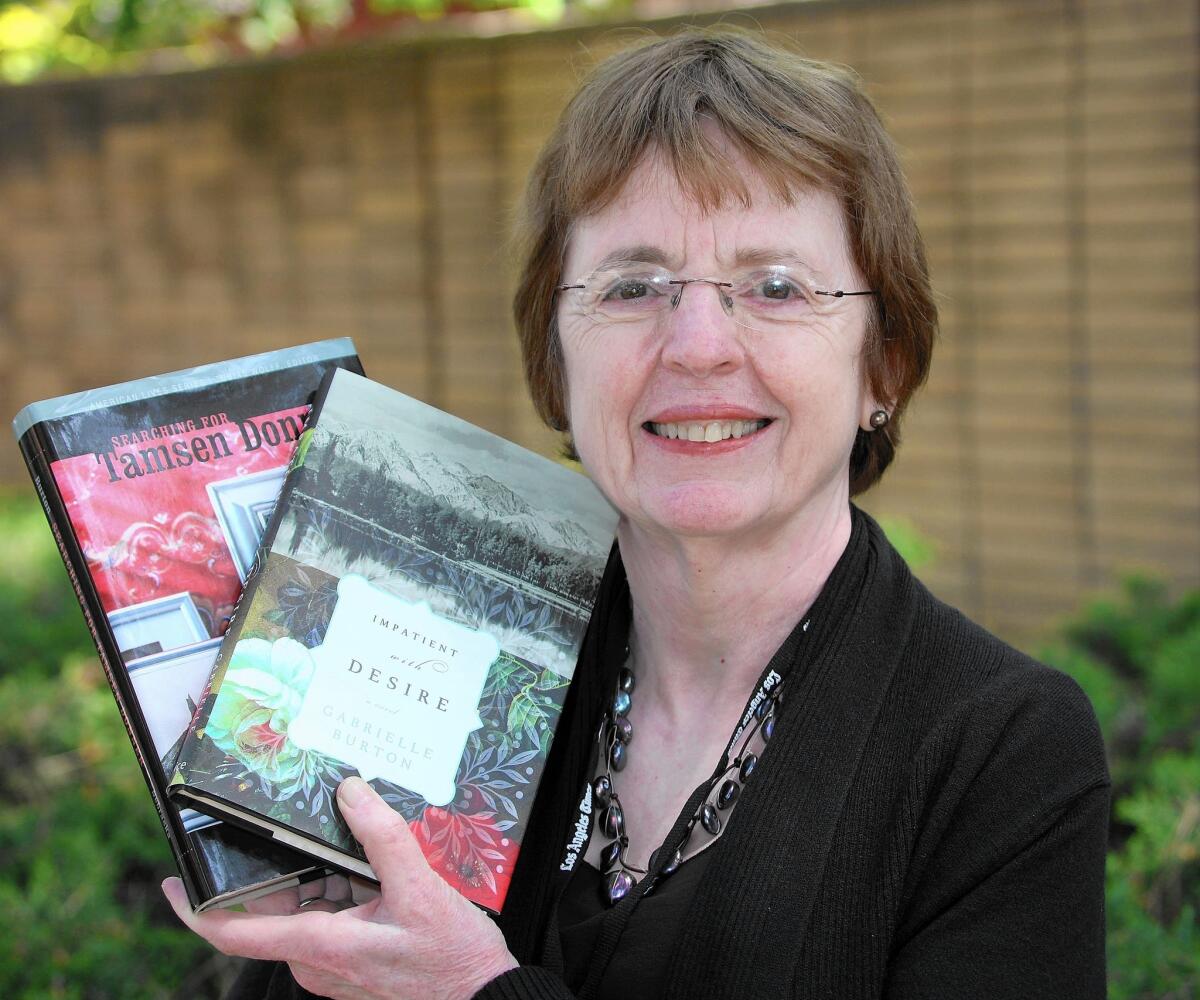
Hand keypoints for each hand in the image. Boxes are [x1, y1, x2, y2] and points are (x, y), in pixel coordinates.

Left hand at [163, 777, 518, 999]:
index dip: (196, 908)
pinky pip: (331, 919)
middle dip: (283, 864)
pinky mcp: (353, 964)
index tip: (173, 882)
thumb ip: (382, 838)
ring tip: (351, 838)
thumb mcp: (422, 889)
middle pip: (276, 907)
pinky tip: (370, 867)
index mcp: (321, 945)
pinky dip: (341, 889)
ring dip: (321, 874)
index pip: (235, 932)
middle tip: (298, 821)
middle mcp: (318, 962)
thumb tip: (349, 793)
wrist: (483, 998)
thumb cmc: (452, 959)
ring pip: (307, 909)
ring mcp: (335, 967)